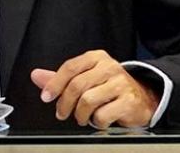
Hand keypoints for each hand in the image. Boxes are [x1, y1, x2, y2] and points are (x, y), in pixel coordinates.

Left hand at [31, 50, 158, 128]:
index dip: (55, 83)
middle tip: (61, 113)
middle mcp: (109, 67)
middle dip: (64, 103)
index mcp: (96, 57)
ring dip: (80, 114)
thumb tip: (36, 76)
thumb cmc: (109, 88)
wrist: (143, 98)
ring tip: (82, 117)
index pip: (70, 67)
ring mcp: (121, 83)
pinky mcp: (129, 101)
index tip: (46, 97)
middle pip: (77, 85)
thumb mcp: (85, 78)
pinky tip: (99, 120)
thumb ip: (60, 78)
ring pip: (88, 100)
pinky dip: (97, 122)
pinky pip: (103, 114)